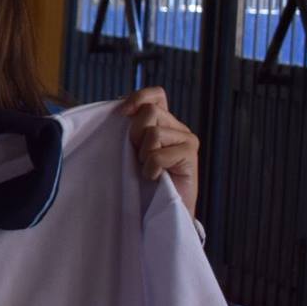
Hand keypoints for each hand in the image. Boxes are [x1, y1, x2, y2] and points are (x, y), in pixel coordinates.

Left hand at [120, 86, 198, 217]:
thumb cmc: (140, 181)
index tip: (121, 114)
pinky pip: (159, 154)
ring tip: (148, 168)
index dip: (138, 98)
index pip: (156, 94)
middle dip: (135, 134)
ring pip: (154, 132)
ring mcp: (186, 140)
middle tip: (137, 155)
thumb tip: (115, 107)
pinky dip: (151, 168)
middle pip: (149, 112)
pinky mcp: (190, 155)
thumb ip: (127, 129)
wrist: (160, 210)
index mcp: (162, 122)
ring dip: (143, 154)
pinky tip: (155, 177)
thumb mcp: (129, 149)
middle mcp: (176, 127)